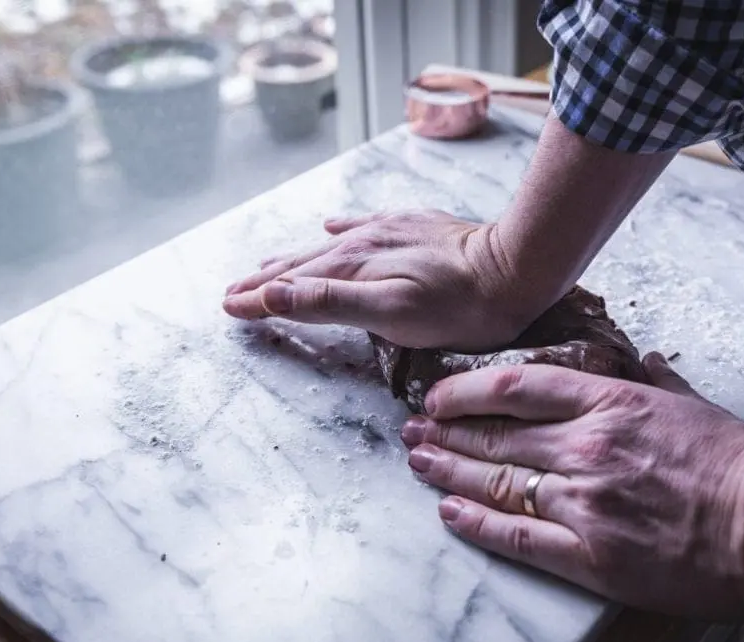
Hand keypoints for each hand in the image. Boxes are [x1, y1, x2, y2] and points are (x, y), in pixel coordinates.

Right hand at [222, 210, 550, 350]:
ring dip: (292, 258)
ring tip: (266, 264)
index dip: (257, 297)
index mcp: (352, 266)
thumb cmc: (458, 306)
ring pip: (326, 245)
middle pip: (301, 263)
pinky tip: (331, 226)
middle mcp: (362, 242)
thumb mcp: (390, 314)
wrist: (515, 269)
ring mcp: (387, 231)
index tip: (228, 305)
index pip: (289, 285)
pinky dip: (338, 230)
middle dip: (264, 278)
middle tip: (233, 289)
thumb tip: (270, 292)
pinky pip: (361, 225)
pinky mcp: (411, 226)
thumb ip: (329, 302)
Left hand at [399, 354, 743, 619]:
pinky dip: (478, 522)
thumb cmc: (742, 465)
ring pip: (498, 481)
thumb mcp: (694, 404)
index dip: (465, 391)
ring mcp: (586, 503)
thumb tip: (641, 359)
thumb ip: (656, 380)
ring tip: (420, 462)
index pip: (515, 387)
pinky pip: (518, 536)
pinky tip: (450, 511)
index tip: (441, 396)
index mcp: (612, 403)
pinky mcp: (593, 556)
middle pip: (496, 434)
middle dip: (446, 431)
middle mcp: (588, 447)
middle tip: (414, 430)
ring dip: (450, 470)